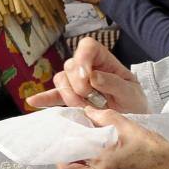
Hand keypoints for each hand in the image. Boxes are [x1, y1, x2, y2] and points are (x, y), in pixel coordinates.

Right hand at [26, 37, 148, 112]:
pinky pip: (53, 96)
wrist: (132, 121)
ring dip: (69, 96)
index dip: (83, 59)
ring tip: (85, 109)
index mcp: (103, 60)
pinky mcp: (70, 99)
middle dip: (78, 85)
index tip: (87, 77)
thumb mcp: (131, 92)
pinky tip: (33, 102)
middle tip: (92, 99)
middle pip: (70, 65)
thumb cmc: (134, 102)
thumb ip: (114, 83)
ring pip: (60, 80)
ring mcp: (76, 83)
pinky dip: (44, 98)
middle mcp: (87, 67)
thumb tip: (93, 76)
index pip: (87, 46)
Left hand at [57, 107, 168, 168]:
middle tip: (76, 140)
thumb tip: (89, 111)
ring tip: (91, 142)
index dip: (61, 153)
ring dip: (83, 161)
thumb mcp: (129, 128)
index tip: (66, 138)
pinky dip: (96, 165)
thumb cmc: (157, 154)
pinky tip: (106, 150)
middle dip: (70, 157)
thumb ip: (105, 117)